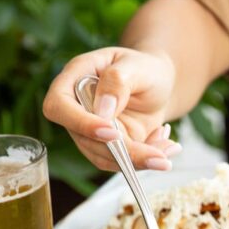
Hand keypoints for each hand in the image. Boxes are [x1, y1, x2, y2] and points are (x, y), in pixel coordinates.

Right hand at [42, 47, 182, 172]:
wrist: (158, 85)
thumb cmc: (145, 68)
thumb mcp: (137, 65)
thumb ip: (118, 81)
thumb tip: (103, 110)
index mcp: (74, 78)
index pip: (58, 106)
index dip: (81, 123)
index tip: (112, 132)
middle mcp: (77, 109)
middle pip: (84, 140)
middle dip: (124, 152)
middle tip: (159, 156)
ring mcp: (90, 132)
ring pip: (104, 158)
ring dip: (140, 160)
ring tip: (169, 147)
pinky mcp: (108, 148)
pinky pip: (121, 163)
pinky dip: (146, 160)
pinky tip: (166, 146)